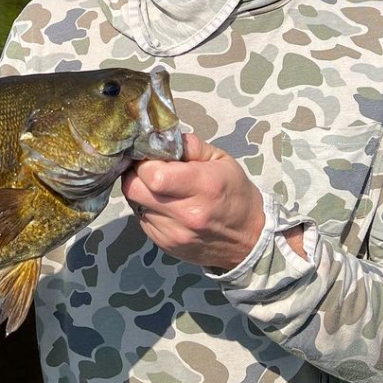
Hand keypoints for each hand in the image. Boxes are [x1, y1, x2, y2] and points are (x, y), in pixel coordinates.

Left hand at [122, 133, 266, 270]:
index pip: (153, 174)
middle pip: (134, 189)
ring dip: (140, 190)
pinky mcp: (165, 245)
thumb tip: (161, 138)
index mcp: (202, 187)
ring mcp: (173, 233)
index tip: (151, 154)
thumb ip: (189, 145)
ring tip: (158, 186)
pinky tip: (163, 203)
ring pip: (134, 204)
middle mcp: (186, 214)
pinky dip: (146, 207)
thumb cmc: (235, 191)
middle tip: (147, 167)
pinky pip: (141, 219)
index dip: (144, 160)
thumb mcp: (220, 159)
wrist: (249, 238)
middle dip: (135, 173)